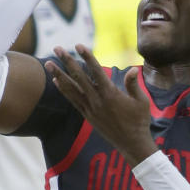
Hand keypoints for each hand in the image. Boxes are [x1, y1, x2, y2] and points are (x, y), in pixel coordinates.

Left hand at [45, 45, 157, 162]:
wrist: (132, 144)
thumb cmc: (140, 121)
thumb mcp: (142, 101)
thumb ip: (134, 84)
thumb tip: (133, 69)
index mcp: (111, 94)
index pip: (96, 71)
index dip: (87, 57)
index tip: (78, 45)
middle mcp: (97, 100)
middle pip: (79, 77)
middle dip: (67, 61)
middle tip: (57, 48)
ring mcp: (90, 108)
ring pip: (71, 88)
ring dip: (59, 75)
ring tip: (48, 63)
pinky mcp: (87, 115)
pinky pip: (72, 100)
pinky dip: (64, 90)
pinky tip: (56, 81)